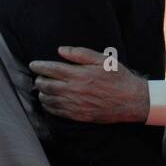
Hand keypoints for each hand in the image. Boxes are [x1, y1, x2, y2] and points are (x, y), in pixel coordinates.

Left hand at [29, 46, 149, 123]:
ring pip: (49, 99)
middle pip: (47, 85)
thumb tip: (60, 50)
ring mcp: (75, 104)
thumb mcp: (102, 60)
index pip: (51, 69)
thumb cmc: (118, 77)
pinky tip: (47, 102)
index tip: (33, 64)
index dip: (39, 66)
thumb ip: (80, 54)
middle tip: (37, 76)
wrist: (132, 100)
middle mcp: (74, 90)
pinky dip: (48, 106)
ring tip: (41, 89)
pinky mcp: (78, 115)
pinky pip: (57, 112)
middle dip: (38, 80)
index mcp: (79, 74)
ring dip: (41, 93)